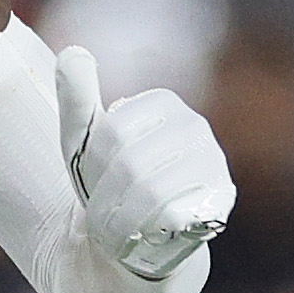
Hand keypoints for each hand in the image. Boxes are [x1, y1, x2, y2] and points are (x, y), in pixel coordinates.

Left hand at [55, 45, 234, 281]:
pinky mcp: (221, 199)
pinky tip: (145, 237)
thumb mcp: (83, 143)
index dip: (93, 168)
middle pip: (130, 164)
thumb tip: (73, 52)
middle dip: (105, 201)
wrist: (141, 240)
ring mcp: (213, 162)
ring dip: (122, 222)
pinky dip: (149, 233)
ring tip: (115, 234)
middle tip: (99, 222)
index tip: (93, 185)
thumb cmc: (111, 185)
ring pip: (151, 192)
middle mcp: (194, 126)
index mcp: (162, 103)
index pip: (112, 132)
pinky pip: (174, 215)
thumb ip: (76, 99)